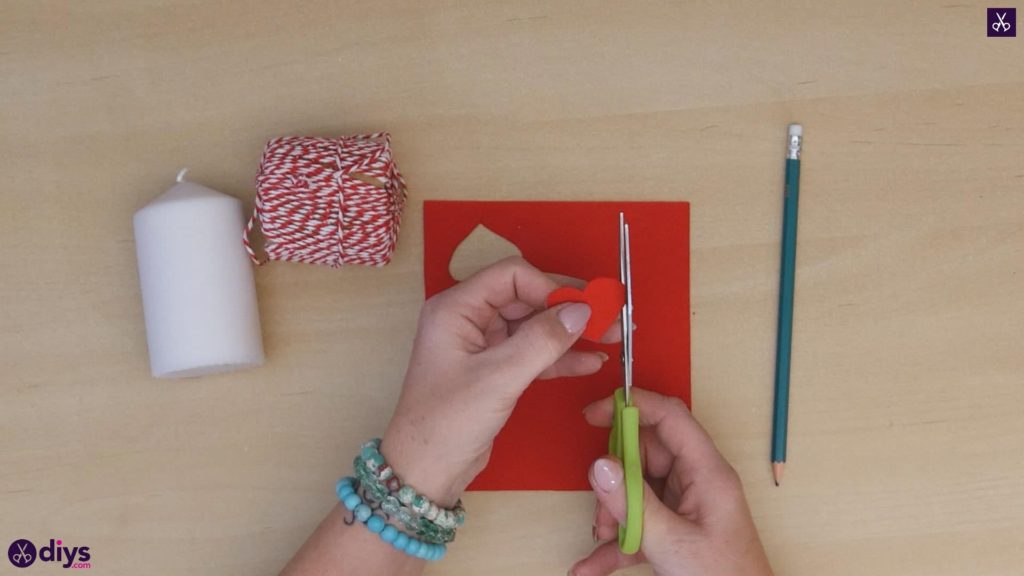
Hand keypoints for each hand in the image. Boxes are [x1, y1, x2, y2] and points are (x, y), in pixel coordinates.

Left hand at [381, 257, 616, 505]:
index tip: (585, 308)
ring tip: (610, 338)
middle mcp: (467, 318)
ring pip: (533, 326)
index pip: (512, 276)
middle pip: (526, 297)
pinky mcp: (494, 369)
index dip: (550, 287)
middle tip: (609, 318)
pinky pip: (532, 352)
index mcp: (456, 308)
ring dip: (569, 332)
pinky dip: (559, 356)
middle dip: (567, 308)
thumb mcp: (498, 378)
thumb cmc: (447, 422)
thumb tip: (581, 311)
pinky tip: (590, 361)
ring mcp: (481, 344)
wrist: (425, 471)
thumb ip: (541, 341)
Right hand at [572, 388, 772, 575]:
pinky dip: (614, 543)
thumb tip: (601, 465)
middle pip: (644, 454)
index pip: (669, 417)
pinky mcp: (673, 529)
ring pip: (636, 488)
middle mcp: (696, 481)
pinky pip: (637, 522)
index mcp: (707, 472)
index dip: (632, 406)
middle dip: (615, 479)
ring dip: (613, 514)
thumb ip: (633, 503)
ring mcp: (684, 505)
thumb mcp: (673, 542)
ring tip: (604, 539)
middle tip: (602, 506)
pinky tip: (591, 566)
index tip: (594, 413)